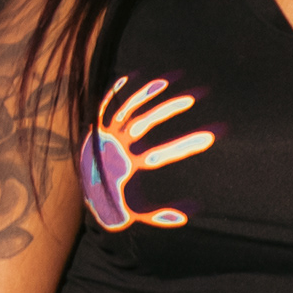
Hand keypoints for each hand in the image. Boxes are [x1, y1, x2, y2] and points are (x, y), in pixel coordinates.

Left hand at [79, 78, 210, 232]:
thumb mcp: (136, 216)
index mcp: (129, 168)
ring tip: (171, 79)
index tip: (211, 137)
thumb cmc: (114, 206)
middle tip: (194, 97)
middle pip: (144, 123)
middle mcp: (116, 147)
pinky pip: (106, 105)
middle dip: (169, 109)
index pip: (162, 154)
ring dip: (148, 93)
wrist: (82, 197)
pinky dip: (118, 90)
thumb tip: (188, 214)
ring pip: (127, 108)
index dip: (186, 145)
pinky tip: (135, 76)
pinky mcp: (96, 128)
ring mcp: (105, 135)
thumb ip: (161, 216)